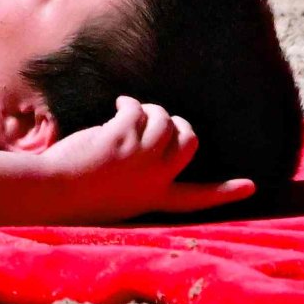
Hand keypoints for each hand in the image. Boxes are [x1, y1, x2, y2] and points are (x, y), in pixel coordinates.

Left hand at [32, 98, 254, 221]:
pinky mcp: (122, 139)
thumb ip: (141, 174)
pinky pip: (139, 111)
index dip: (225, 192)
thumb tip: (153, 138)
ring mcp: (140, 159)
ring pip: (165, 121)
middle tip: (159, 119)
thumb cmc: (76, 192)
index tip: (252, 186)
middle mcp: (154, 180)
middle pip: (190, 142)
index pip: (198, 199)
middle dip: (179, 123)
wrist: (51, 192)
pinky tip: (118, 106)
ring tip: (131, 110)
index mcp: (154, 199)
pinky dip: (130, 104)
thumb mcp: (118, 193)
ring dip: (151, 109)